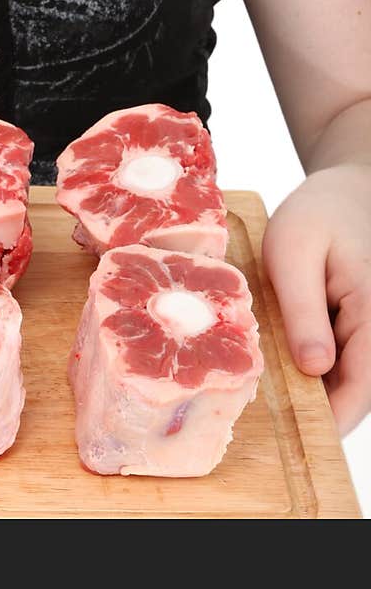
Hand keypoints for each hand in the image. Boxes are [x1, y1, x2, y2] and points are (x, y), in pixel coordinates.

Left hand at [262, 163, 370, 434]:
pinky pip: (345, 365)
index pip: (362, 390)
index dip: (328, 419)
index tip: (287, 429)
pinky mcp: (363, 335)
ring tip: (270, 366)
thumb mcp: (293, 251)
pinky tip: (286, 349)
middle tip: (263, 395)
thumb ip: (305, 309)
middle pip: (356, 391)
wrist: (345, 194)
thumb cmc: (318, 215)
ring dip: (314, 384)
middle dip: (313, 402)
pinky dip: (316, 365)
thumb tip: (315, 369)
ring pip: (349, 381)